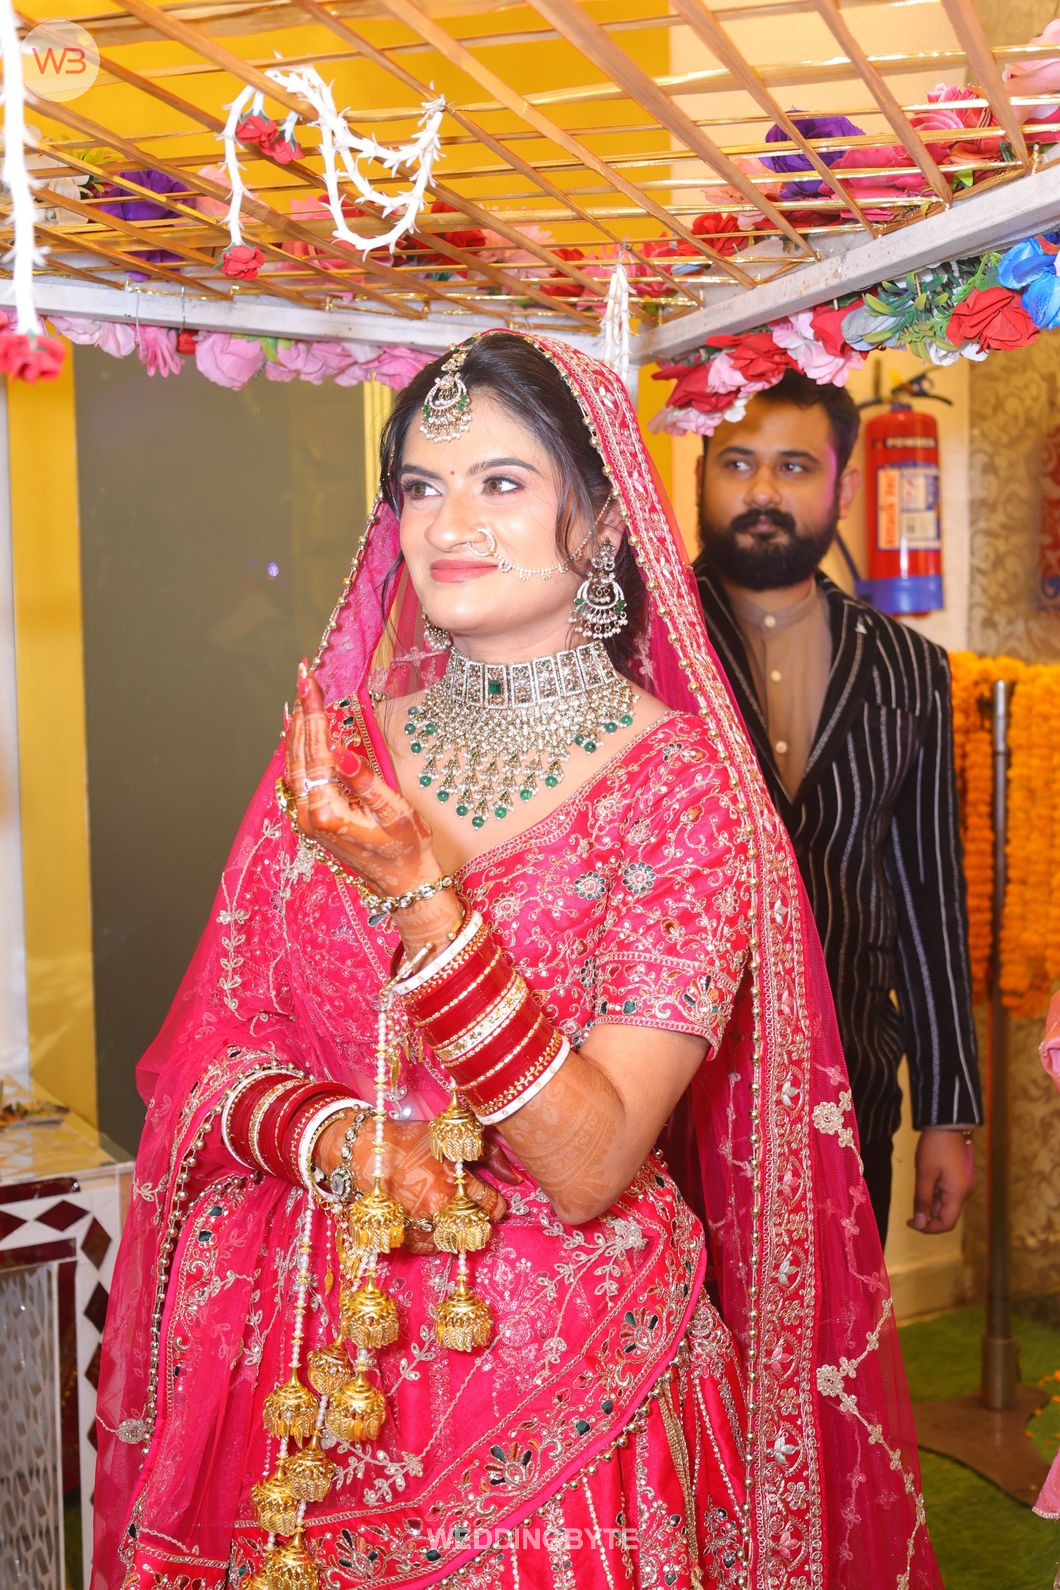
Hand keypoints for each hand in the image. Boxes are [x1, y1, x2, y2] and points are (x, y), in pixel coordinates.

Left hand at [285, 662, 438, 902]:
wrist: (402, 883)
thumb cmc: (405, 848)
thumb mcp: (393, 812)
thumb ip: (365, 780)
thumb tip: (340, 749)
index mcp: (326, 810)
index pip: (316, 750)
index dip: (314, 713)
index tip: (311, 681)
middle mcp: (308, 813)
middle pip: (297, 751)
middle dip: (302, 711)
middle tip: (305, 675)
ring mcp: (305, 817)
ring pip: (293, 762)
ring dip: (298, 727)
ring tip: (302, 695)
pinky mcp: (311, 817)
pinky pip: (298, 775)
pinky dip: (297, 748)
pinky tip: (299, 732)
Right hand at [316, 1114, 511, 1254]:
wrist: (363, 1152)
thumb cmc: (410, 1139)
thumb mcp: (451, 1137)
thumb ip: (489, 1153)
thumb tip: (516, 1178)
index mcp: (456, 1180)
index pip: (492, 1206)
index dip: (495, 1205)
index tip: (492, 1202)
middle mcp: (440, 1207)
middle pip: (476, 1227)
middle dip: (478, 1218)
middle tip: (471, 1209)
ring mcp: (420, 1225)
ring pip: (454, 1240)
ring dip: (456, 1230)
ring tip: (450, 1216)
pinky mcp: (402, 1237)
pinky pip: (429, 1249)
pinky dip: (435, 1240)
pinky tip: (433, 1224)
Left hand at [907, 1127, 975, 1234]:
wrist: (947, 1123)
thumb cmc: (935, 1148)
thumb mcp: (924, 1175)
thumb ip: (922, 1200)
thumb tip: (920, 1224)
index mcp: (958, 1194)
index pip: (947, 1223)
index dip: (929, 1228)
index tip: (911, 1222)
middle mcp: (965, 1192)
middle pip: (947, 1214)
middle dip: (928, 1215)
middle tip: (910, 1208)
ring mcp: (964, 1183)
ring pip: (947, 1202)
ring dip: (931, 1202)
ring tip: (918, 1186)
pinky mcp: (961, 1175)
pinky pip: (948, 1192)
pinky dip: (936, 1192)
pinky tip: (925, 1180)